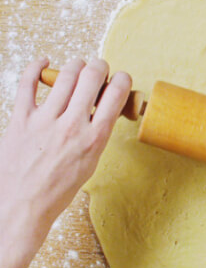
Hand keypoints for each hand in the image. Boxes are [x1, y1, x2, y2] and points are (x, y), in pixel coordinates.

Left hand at [0, 58, 130, 267]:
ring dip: (75, 64)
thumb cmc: (57, 190)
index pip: (115, 95)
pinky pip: (28, 83)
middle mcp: (71, 125)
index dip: (122, 79)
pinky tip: (43, 63)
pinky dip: (36, 67)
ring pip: (64, 76)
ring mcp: (45, 120)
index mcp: (94, 138)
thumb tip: (102, 111)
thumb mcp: (90, 163)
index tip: (121, 78)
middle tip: (99, 67)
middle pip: (91, 77)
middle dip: (99, 66)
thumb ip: (97, 134)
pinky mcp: (21, 118)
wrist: (23, 205)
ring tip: (77, 66)